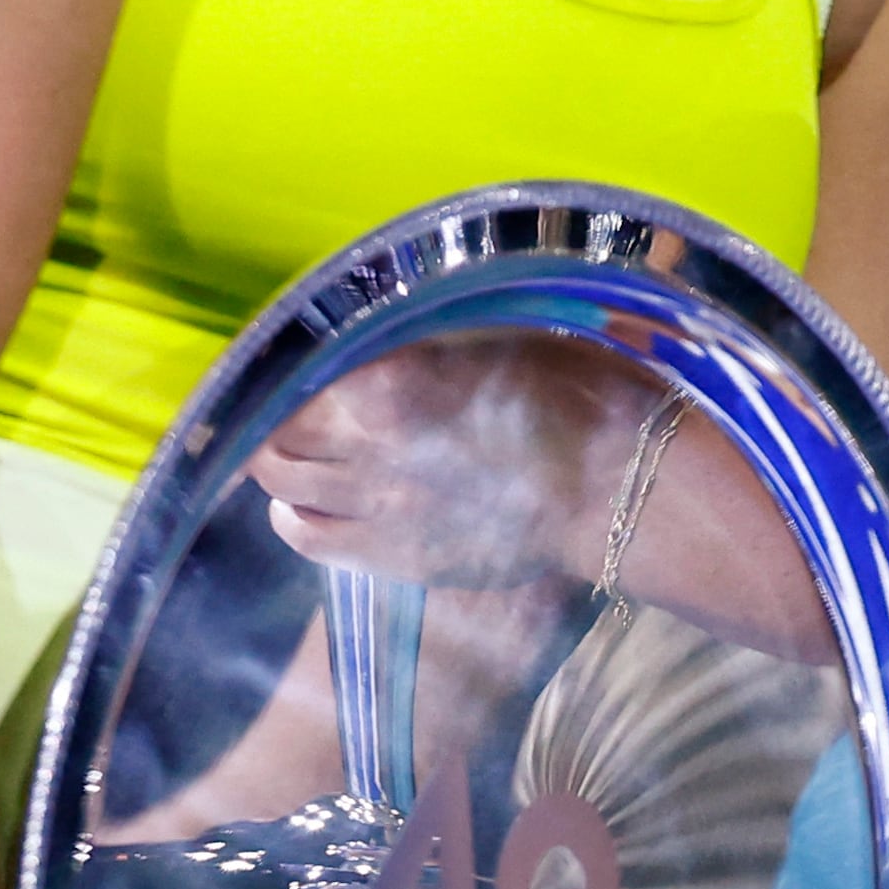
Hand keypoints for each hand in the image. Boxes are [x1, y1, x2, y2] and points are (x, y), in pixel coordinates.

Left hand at [251, 336, 640, 586]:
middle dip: (270, 415)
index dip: (285, 361)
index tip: (290, 353)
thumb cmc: (576, 395)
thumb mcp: (498, 337)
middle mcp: (365, 444)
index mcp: (390, 379)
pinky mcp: (393, 555)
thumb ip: (424, 343)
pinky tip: (301, 506)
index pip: (296, 369)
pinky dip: (293, 519)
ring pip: (281, 483)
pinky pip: (311, 539)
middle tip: (285, 403)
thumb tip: (383, 333)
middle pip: (273, 431)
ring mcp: (375, 505)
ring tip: (289, 451)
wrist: (618, 488)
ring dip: (277, 463)